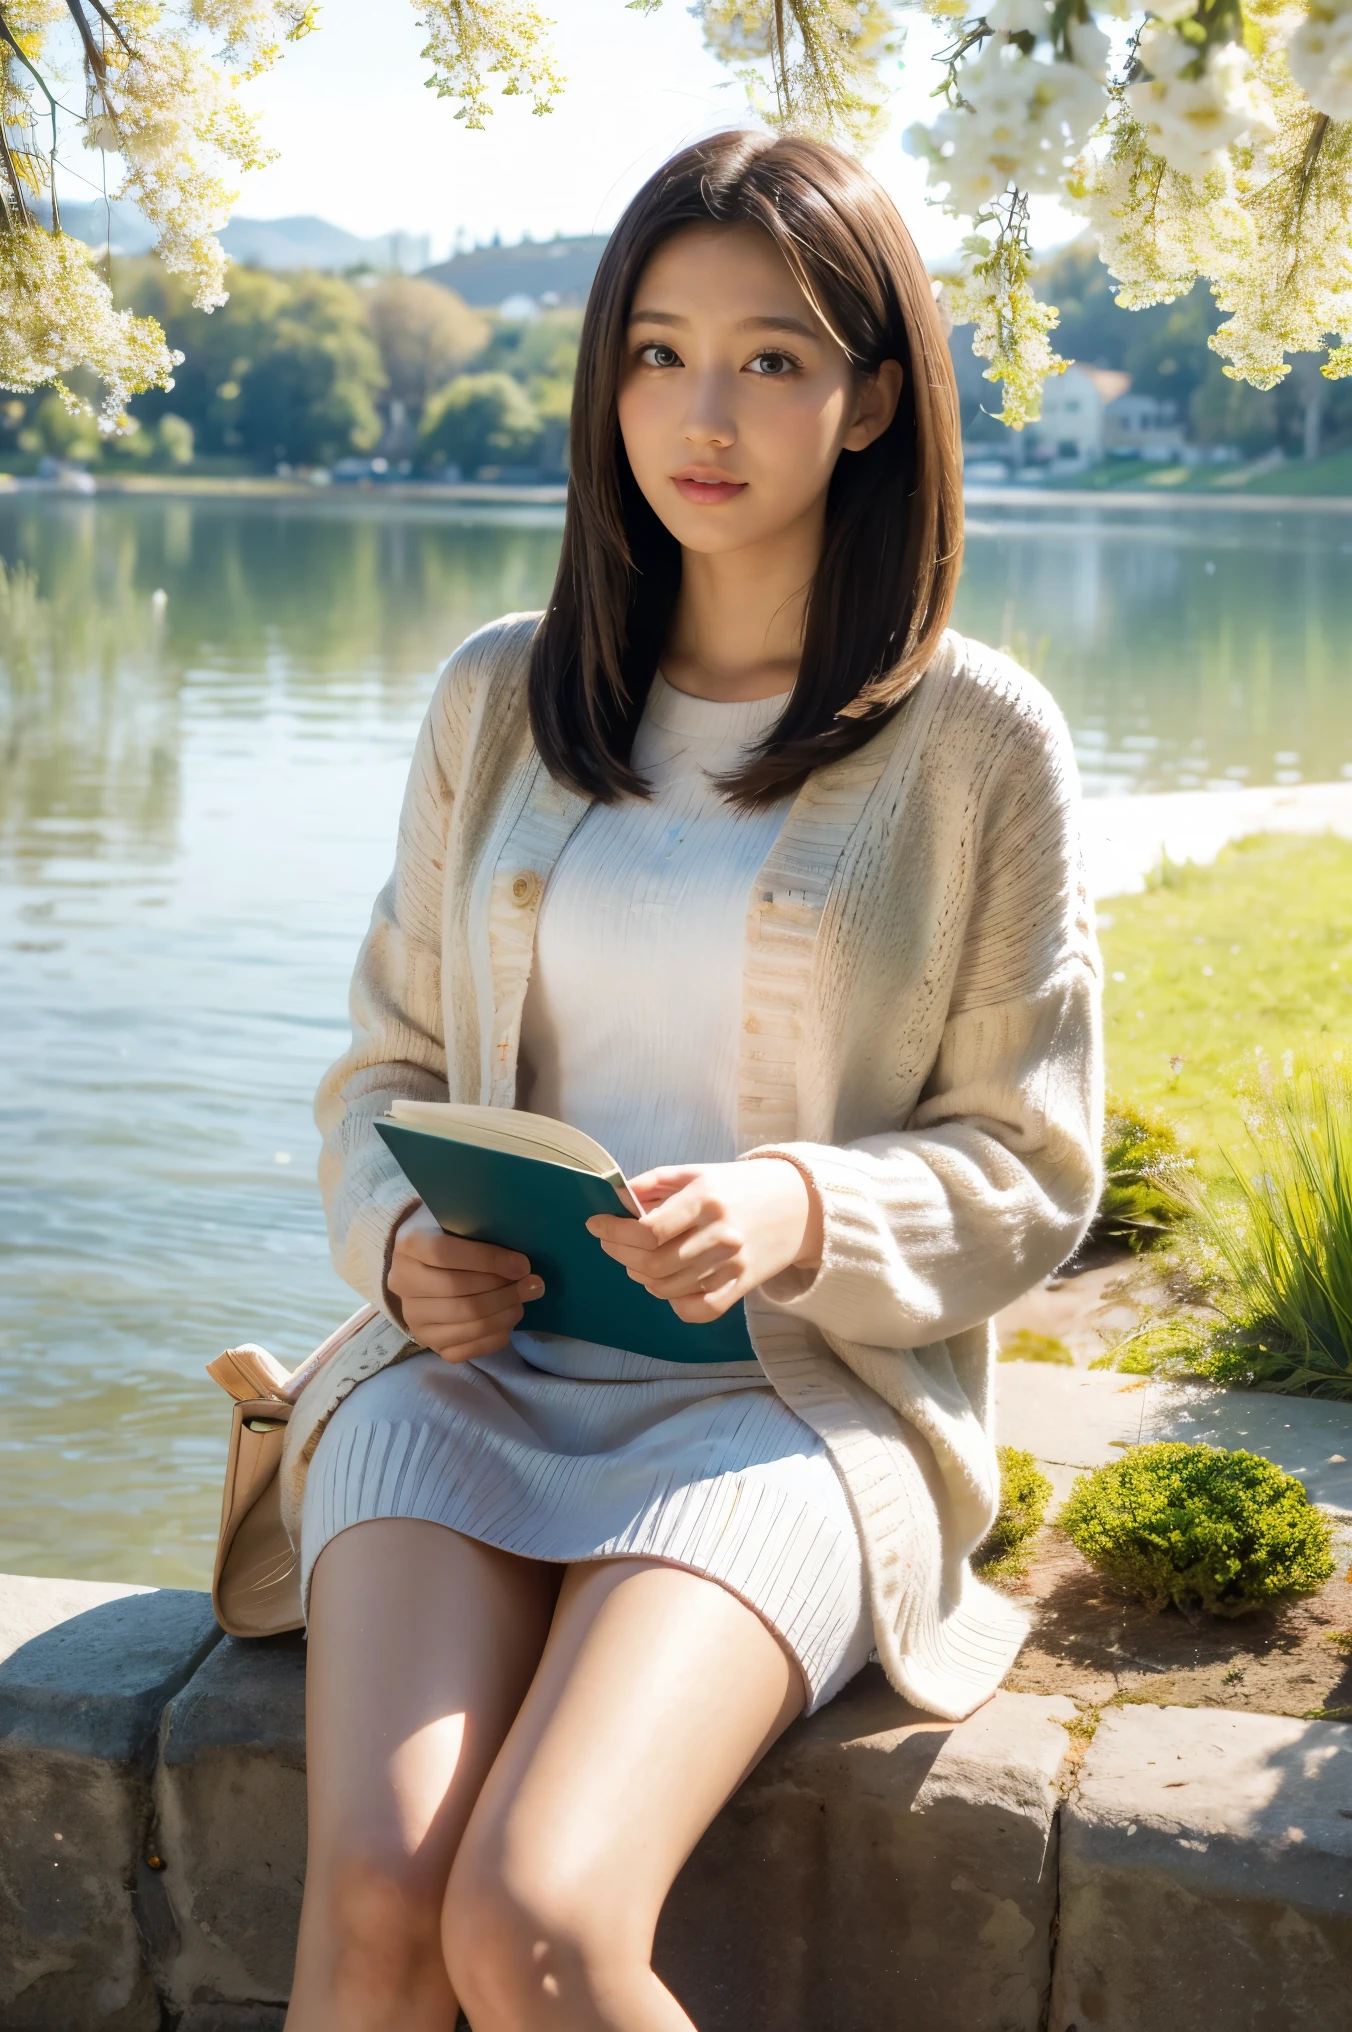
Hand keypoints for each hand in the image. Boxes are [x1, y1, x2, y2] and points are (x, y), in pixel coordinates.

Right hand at [387, 1202, 544, 1361]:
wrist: (424, 1263)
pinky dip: (493, 1337)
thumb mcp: (460, 1222)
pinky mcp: (426, 1341)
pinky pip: (464, 1350)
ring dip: (504, 1313)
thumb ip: (482, 1233)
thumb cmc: (451, 1236)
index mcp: (409, 1245)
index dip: (488, 1261)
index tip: (523, 1265)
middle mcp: (402, 1282)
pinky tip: (509, 1321)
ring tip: (525, 1301)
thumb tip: (521, 1262)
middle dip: (503, 1290)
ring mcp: (413, 1316)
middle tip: (534, 1285)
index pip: (445, 1254)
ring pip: (464, 1321)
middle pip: (458, 1291)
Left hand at [585, 1159, 822, 1323]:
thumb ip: (653, 1184)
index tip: (597, 1225)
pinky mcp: (742, 1287)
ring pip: (668, 1288)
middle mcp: (720, 1234)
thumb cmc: (739, 1186)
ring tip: (639, 1261)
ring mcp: (732, 1265)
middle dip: (621, 1254)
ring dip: (642, 1277)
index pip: (648, 1230)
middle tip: (612, 1243)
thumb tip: (614, 1201)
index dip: (614, 1232)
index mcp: (706, 1199)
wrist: (799, 1205)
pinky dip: (675, 1302)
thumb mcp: (695, 1173)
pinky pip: (698, 1310)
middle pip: (653, 1263)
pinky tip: (669, 1284)